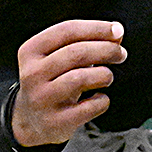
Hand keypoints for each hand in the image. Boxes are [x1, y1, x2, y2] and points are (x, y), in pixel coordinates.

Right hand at [9, 18, 124, 148]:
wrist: (32, 121)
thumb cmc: (53, 80)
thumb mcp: (59, 57)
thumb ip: (85, 42)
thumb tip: (117, 34)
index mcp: (31, 51)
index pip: (67, 30)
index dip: (97, 28)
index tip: (118, 30)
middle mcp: (32, 74)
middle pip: (77, 53)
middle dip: (106, 50)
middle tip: (121, 54)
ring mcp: (42, 99)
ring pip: (80, 78)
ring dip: (104, 74)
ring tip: (107, 77)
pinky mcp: (54, 122)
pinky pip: (88, 107)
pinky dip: (102, 101)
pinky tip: (99, 98)